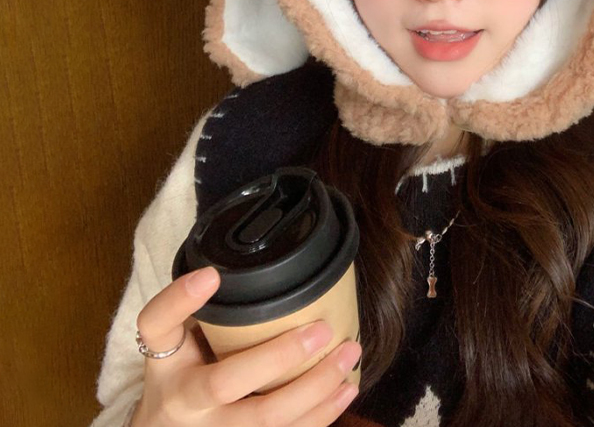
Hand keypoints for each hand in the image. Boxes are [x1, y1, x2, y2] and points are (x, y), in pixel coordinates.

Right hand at [131, 267, 360, 426]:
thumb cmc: (178, 379)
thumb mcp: (173, 342)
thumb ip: (198, 308)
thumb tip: (241, 267)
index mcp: (165, 362)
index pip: (158, 325)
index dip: (179, 300)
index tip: (211, 275)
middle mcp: (184, 403)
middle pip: (225, 383)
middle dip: (276, 357)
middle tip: (321, 329)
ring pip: (266, 419)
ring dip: (314, 387)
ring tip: (349, 352)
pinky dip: (321, 414)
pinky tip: (346, 388)